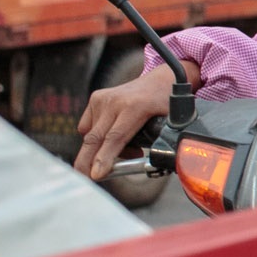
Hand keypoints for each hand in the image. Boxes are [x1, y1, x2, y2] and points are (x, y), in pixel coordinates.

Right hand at [75, 64, 175, 180]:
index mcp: (135, 107)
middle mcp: (115, 101)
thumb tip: (151, 166)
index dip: (105, 158)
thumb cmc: (167, 103)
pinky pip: (87, 127)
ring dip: (101, 150)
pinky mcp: (96, 98)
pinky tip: (113, 137)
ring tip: (129, 149)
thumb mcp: (171, 123)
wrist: (162, 78)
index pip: (115, 138)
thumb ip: (161, 144)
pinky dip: (97, 138)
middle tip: (84, 178)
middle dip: (87, 162)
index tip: (96, 175)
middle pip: (95, 138)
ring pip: (91, 136)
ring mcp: (103, 98)